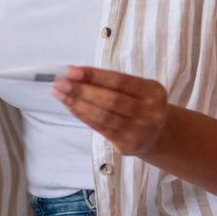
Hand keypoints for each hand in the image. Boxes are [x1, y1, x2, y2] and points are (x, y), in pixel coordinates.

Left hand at [52, 66, 170, 156]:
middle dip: (82, 90)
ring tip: (60, 94)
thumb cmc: (139, 105)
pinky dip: (82, 115)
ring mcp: (139, 130)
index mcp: (154, 92)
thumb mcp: (136, 89)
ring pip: (102, 115)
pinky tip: (70, 106)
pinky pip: (99, 127)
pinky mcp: (127, 144)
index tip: (71, 71)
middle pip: (110, 99)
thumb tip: (74, 73)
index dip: (94, 76)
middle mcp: (150, 112)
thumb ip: (109, 81)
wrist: (156, 136)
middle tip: (60, 83)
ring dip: (77, 103)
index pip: (119, 81)